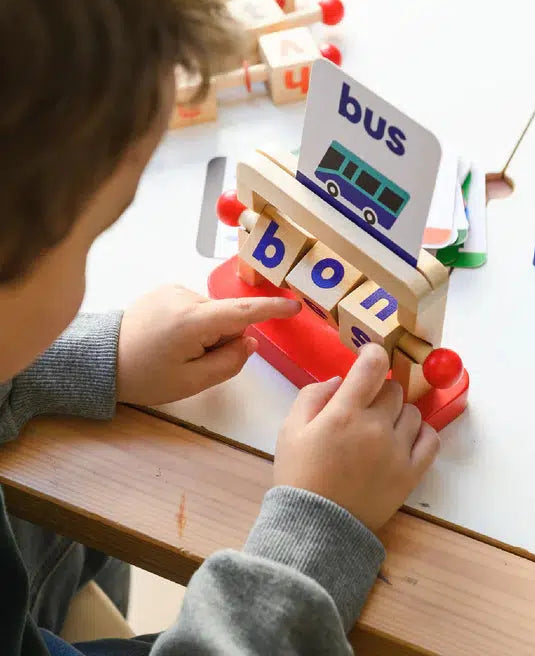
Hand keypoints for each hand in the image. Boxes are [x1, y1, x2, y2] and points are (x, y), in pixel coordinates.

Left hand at [117, 285, 299, 404]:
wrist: (100, 361)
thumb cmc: (145, 377)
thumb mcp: (192, 381)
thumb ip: (230, 362)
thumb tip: (250, 341)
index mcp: (193, 321)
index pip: (244, 311)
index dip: (272, 310)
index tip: (296, 306)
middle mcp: (185, 297)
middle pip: (228, 316)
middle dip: (223, 337)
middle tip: (196, 361)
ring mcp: (173, 290)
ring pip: (212, 312)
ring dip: (207, 331)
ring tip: (176, 350)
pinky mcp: (164, 290)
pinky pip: (196, 307)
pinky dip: (194, 323)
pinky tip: (169, 338)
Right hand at [274, 343, 439, 531]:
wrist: (316, 528)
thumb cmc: (300, 475)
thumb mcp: (290, 429)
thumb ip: (313, 395)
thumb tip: (342, 380)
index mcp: (344, 412)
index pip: (373, 365)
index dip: (373, 353)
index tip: (369, 357)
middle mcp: (375, 427)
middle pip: (394, 389)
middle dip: (380, 391)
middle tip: (365, 408)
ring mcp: (397, 451)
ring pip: (413, 412)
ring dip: (398, 414)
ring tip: (381, 430)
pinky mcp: (411, 474)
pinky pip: (431, 440)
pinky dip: (421, 434)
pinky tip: (404, 439)